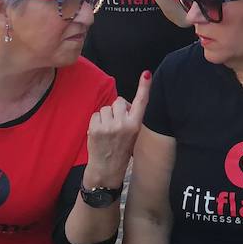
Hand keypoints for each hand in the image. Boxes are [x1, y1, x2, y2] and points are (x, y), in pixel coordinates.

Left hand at [85, 71, 150, 185]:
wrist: (107, 169)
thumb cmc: (120, 150)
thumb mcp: (132, 134)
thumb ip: (129, 118)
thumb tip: (121, 104)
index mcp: (136, 125)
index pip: (141, 102)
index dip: (144, 87)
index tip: (146, 74)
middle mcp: (124, 124)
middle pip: (118, 101)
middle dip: (115, 109)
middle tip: (115, 124)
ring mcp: (109, 126)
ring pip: (105, 107)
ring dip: (105, 116)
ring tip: (107, 131)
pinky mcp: (96, 128)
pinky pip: (96, 114)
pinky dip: (96, 121)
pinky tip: (99, 133)